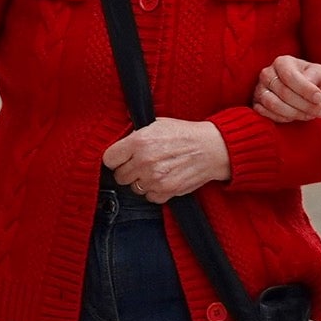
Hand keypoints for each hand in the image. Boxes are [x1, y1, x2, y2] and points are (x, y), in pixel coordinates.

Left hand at [103, 120, 231, 201]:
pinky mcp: (166, 191)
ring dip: (142, 181)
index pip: (109, 159)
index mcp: (139, 142)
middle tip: (141, 164)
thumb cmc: (186, 134)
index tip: (121, 158)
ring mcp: (154, 178)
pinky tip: (163, 179)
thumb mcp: (157, 123)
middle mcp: (144, 161)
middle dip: (128, 170)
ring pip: (134, 188)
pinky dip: (154, 191)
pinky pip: (149, 197)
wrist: (211, 148)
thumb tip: (121, 138)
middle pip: (120, 176)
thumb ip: (136, 133)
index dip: (115, 158)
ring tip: (155, 170)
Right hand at [253, 55, 320, 123]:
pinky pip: (266, 114)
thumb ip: (317, 77)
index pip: (290, 76)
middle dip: (305, 105)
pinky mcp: (256, 104)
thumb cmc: (312, 78)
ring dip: (295, 113)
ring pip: (274, 105)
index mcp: (282, 62)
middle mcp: (267, 74)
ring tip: (311, 115)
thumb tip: (314, 93)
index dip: (306, 90)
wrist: (301, 88)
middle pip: (284, 93)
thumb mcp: (320, 73)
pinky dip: (283, 118)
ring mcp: (259, 89)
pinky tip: (297, 117)